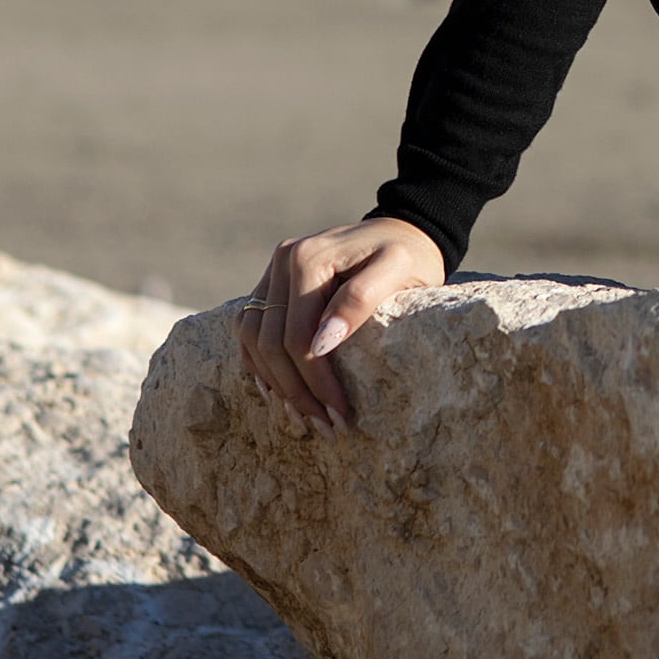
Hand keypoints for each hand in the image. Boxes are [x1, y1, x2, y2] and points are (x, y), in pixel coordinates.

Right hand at [235, 216, 445, 430]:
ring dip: (274, 383)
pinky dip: (259, 363)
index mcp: (308, 258)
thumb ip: (360, 301)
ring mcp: (273, 271)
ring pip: (253, 339)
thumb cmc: (408, 255)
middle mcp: (282, 261)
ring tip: (303, 418)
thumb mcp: (398, 272)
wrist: (403, 231)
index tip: (340, 414)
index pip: (298, 336)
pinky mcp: (272, 284)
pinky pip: (250, 329)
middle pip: (270, 342)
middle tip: (325, 427)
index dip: (315, 381)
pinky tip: (277, 392)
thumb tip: (321, 344)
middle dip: (296, 391)